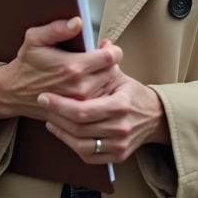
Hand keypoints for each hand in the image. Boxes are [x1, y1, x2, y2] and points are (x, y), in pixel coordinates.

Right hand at [0, 18, 122, 124]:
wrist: (14, 92)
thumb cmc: (26, 64)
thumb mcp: (35, 39)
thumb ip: (57, 28)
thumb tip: (77, 22)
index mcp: (73, 66)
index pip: (110, 57)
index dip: (113, 50)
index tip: (107, 47)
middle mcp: (80, 87)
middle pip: (113, 72)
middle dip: (110, 63)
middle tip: (100, 58)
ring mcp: (80, 103)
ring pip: (108, 87)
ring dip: (105, 78)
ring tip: (94, 71)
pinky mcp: (78, 112)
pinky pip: (100, 101)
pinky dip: (99, 92)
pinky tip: (89, 84)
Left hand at [40, 71, 169, 162]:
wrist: (154, 117)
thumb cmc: (130, 93)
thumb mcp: (119, 75)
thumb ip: (105, 61)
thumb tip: (101, 41)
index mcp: (120, 105)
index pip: (83, 109)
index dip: (60, 104)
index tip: (44, 95)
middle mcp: (121, 127)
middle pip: (79, 128)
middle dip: (56, 115)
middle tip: (43, 103)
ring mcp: (120, 144)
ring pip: (81, 144)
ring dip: (60, 131)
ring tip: (50, 118)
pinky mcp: (118, 156)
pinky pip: (88, 155)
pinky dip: (71, 145)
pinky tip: (62, 131)